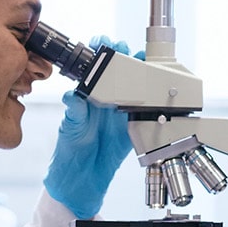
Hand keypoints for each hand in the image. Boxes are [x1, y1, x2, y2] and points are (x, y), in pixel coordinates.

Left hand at [42, 36, 136, 218]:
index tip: (104, 42)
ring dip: (142, 75)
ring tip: (147, 65)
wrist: (81, 184)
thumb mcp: (70, 132)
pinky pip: (145, 111)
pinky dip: (153, 101)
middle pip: (119, 72)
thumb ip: (74, 114)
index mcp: (87, 97)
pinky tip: (157, 92)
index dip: (100, 52)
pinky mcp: (133, 128)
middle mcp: (105, 101)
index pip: (94, 68)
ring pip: (135, 87)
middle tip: (131, 51)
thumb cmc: (69, 154)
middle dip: (126, 56)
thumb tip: (73, 96)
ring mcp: (120, 113)